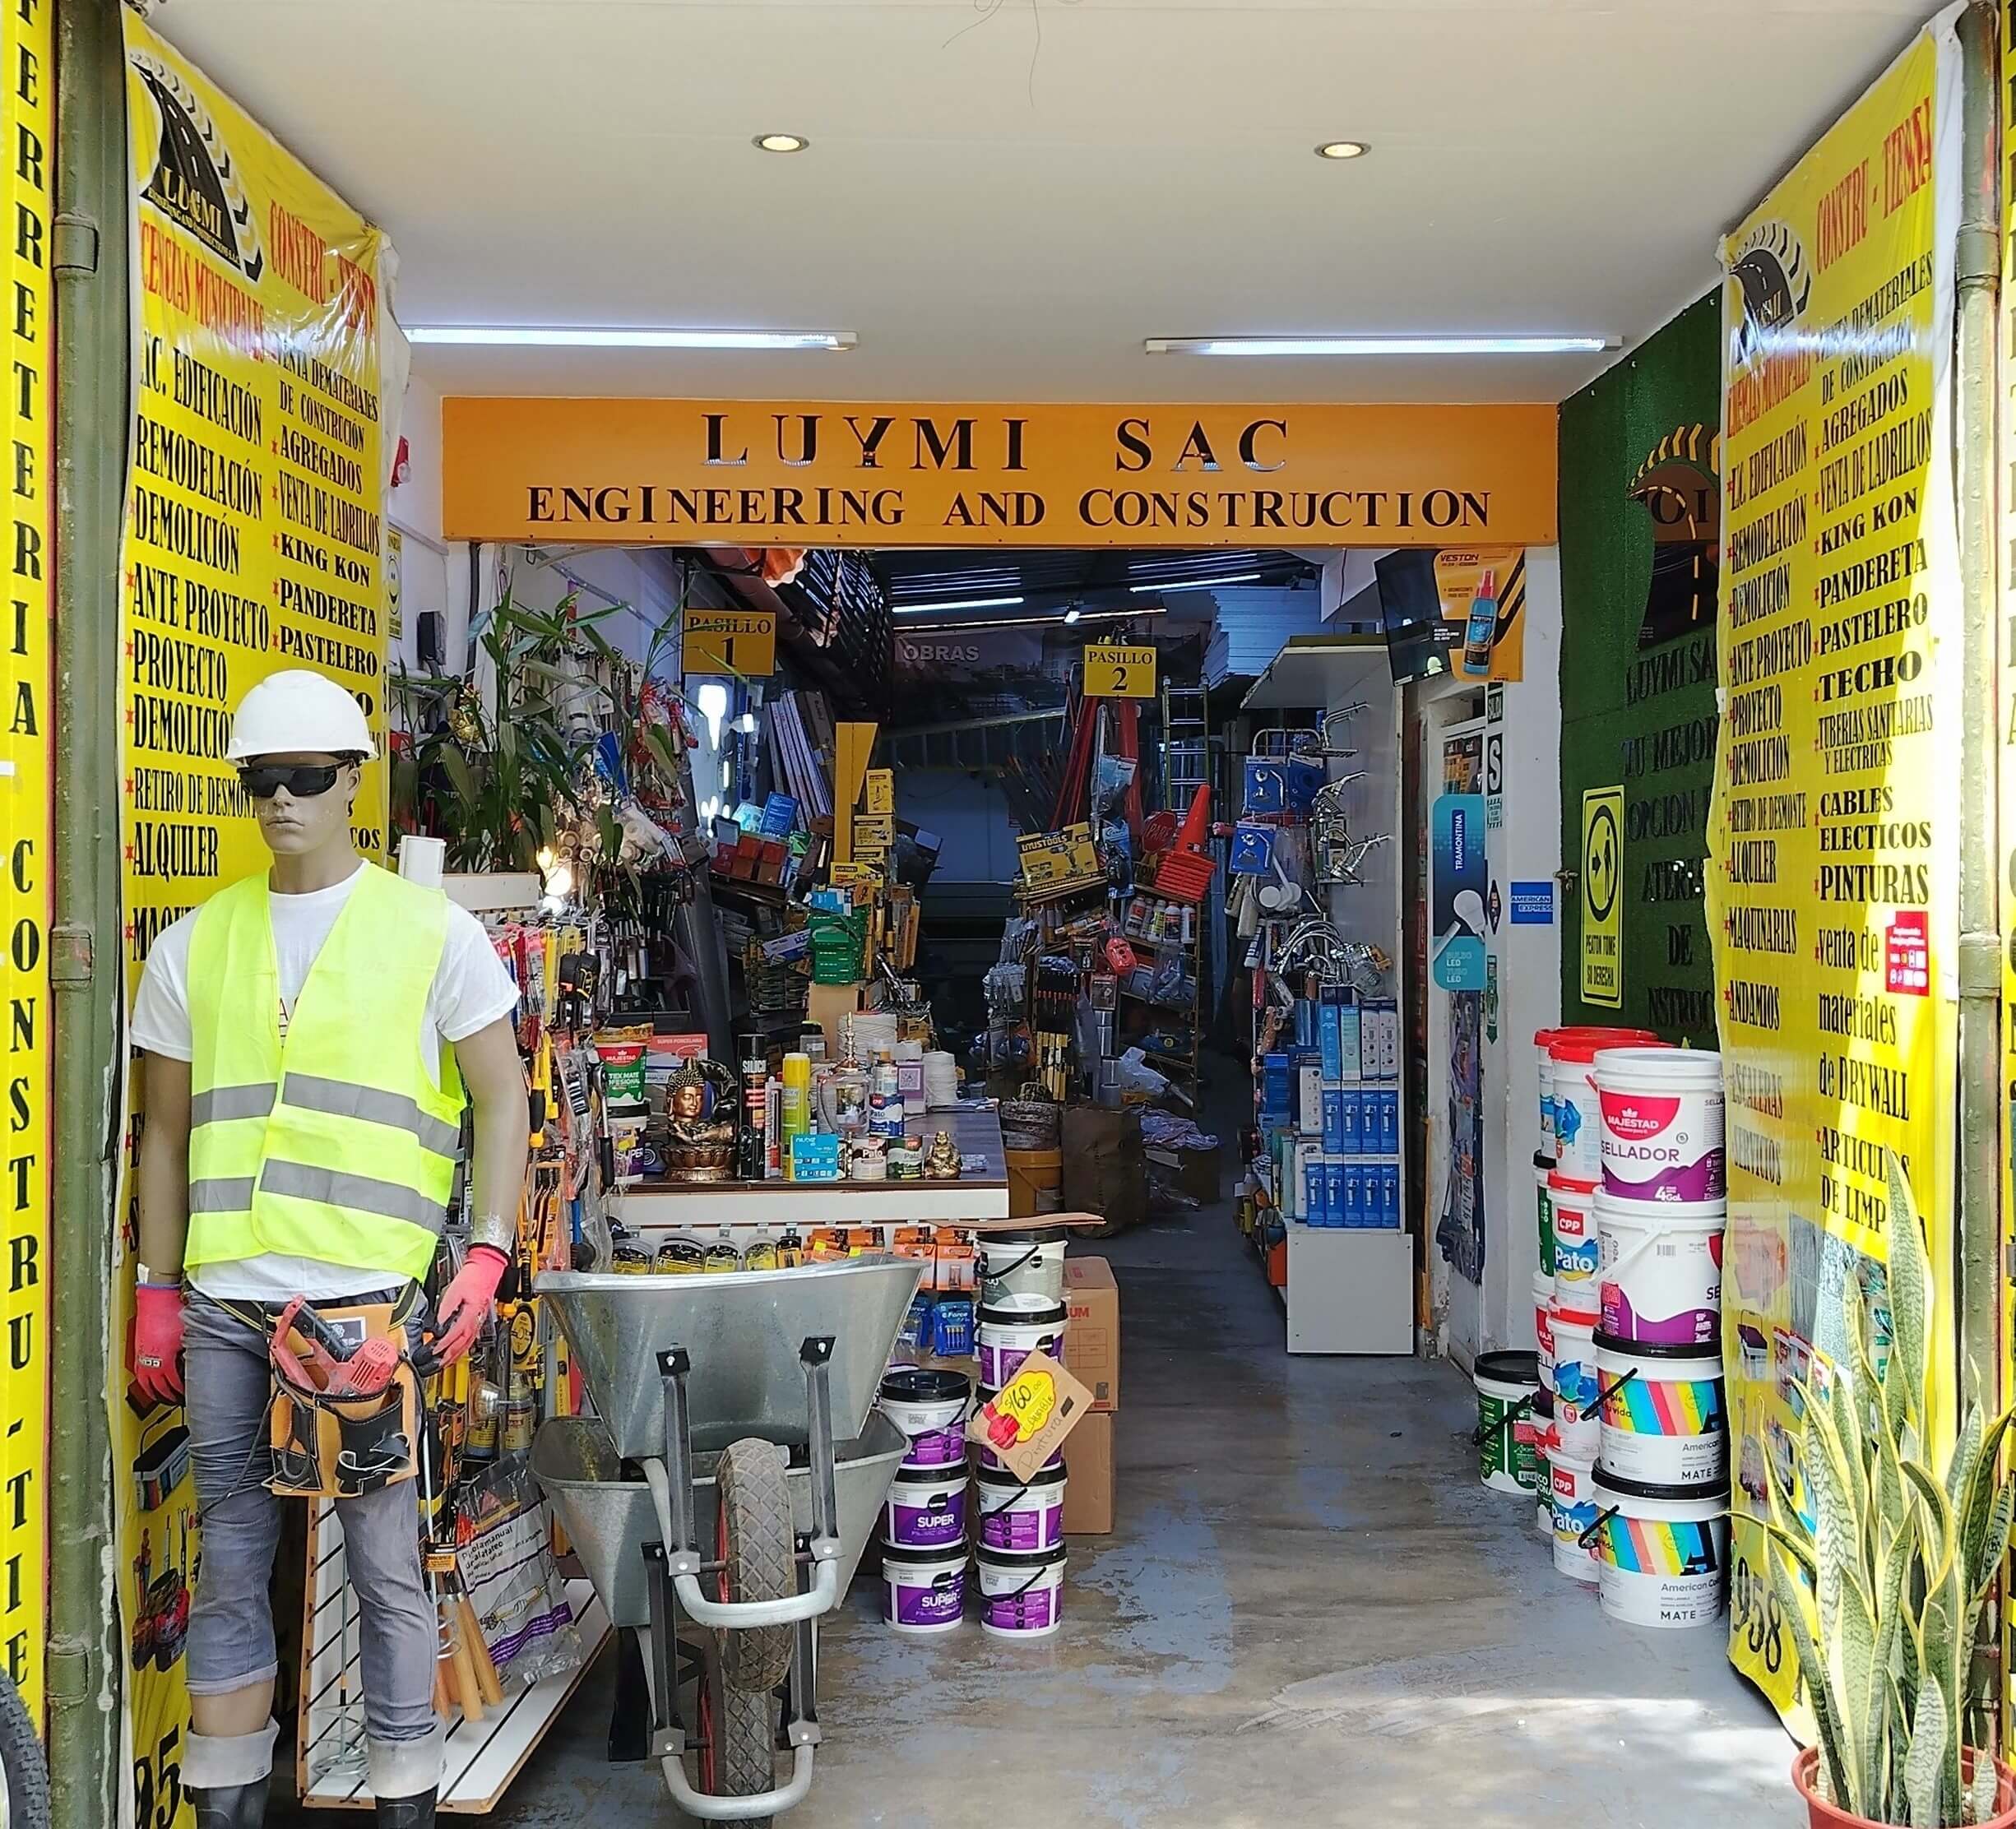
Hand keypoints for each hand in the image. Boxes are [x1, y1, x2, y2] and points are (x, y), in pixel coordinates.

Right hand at [133, 1281, 183, 1404]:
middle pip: (158, 1388)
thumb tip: (201, 1360)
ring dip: (153, 1393)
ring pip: (145, 1384)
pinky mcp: (138, 1350)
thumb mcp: (187, 1333)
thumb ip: (192, 1349)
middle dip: (168, 1397)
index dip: (181, 1392)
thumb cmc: (173, 1310)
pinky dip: (144, 1382)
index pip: (173, 1384)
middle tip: (176, 1401)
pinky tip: (148, 1384)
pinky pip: (139, 1373)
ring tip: (162, 1398)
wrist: (157, 1296)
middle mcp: (151, 1361)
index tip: (187, 1396)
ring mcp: (142, 1356)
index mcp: (165, 1358)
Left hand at [425, 1245, 507, 1368]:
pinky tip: (453, 1355)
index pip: (454, 1335)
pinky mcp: (475, 1323)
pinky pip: (467, 1342)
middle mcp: (475, 1322)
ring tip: (440, 1366)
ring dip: (451, 1358)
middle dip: (445, 1357)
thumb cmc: (472, 1278)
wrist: (486, 1271)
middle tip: (432, 1365)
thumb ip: (445, 1310)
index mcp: (470, 1314)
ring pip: (464, 1346)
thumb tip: (436, 1326)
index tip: (431, 1352)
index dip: (442, 1345)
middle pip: (459, 1345)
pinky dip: (458, 1351)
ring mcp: (476, 1324)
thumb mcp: (454, 1291)